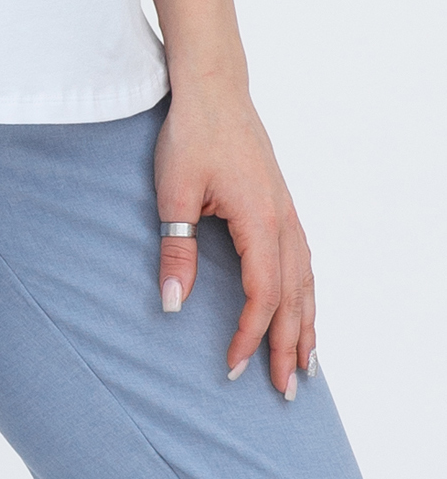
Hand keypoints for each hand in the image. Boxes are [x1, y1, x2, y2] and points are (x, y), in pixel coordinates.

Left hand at [154, 86, 316, 397]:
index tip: (234, 365)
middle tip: (282, 390)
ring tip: (305, 365)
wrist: (213, 88)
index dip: (250, 334)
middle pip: (294, 296)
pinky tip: (302, 308)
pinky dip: (306, 293)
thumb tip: (172, 304)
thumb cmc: (192, 134)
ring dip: (305, 324)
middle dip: (289, 345)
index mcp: (260, 220)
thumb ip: (176, 248)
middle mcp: (283, 220)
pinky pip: (303, 261)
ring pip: (305, 281)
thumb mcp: (174, 192)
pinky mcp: (281, 204)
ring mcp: (287, 211)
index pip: (263, 294)